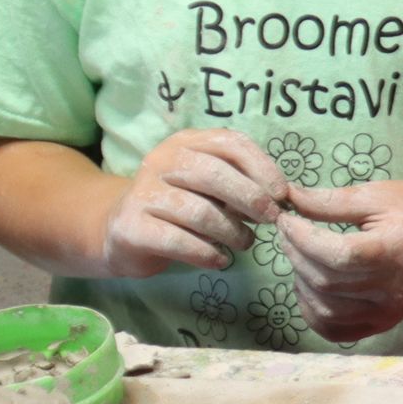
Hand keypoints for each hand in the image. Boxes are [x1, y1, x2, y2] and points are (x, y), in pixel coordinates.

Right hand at [101, 129, 286, 276]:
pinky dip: (207, 253)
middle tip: (270, 220)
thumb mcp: (209, 187)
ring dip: (232, 232)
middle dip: (251, 199)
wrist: (121, 231)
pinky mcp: (132, 227)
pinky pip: (179, 241)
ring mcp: (143, 193)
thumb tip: (280, 198)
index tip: (282, 194)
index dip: (262, 167)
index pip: (230, 143)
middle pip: (214, 175)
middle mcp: (161, 161)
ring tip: (244, 243)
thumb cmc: (178, 206)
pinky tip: (219, 260)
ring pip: (200, 212)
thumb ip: (240, 185)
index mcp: (185, 143)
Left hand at [274, 179, 402, 343]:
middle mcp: (394, 289)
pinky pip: (337, 331)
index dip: (302, 238)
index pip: (338, 255)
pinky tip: (308, 287)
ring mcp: (389, 312)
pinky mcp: (384, 323)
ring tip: (298, 255)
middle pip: (327, 281)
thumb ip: (331, 202)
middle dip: (296, 254)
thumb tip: (288, 199)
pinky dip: (313, 313)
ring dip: (300, 282)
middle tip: (288, 232)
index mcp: (397, 250)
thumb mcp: (377, 195)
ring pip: (326, 309)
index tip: (286, 219)